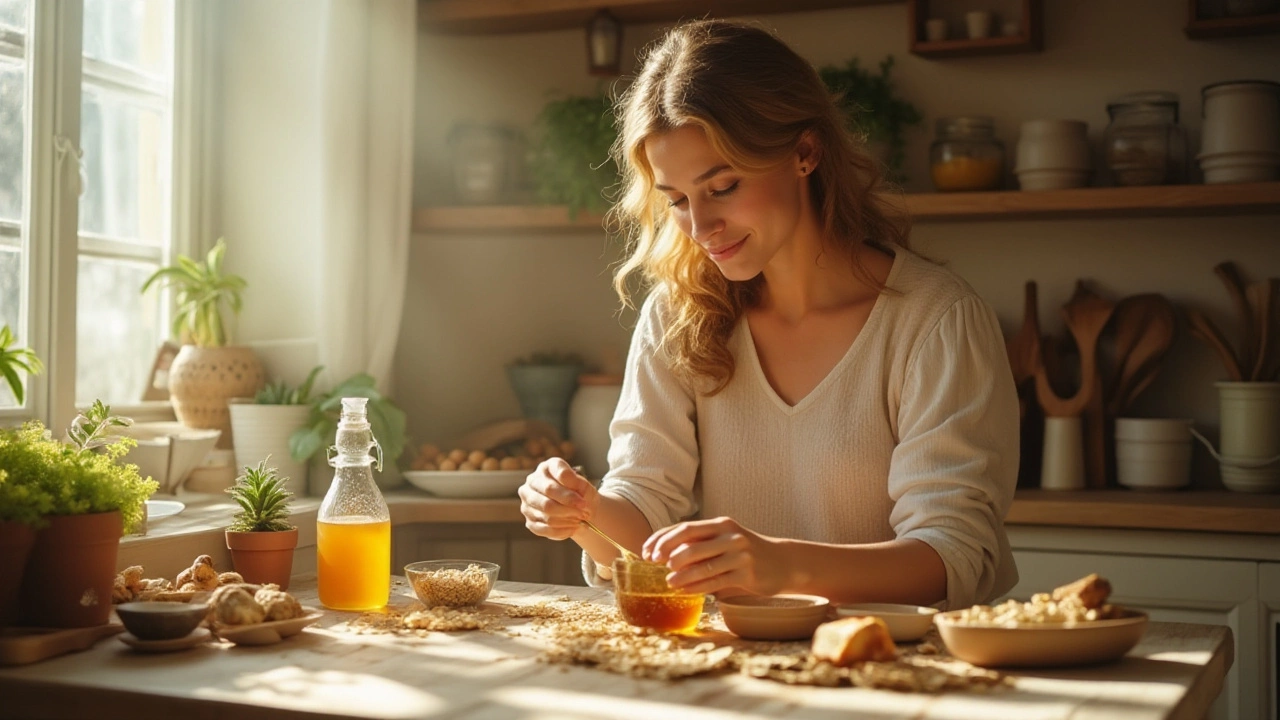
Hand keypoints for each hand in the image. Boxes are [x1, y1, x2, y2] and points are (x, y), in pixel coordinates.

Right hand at [518, 457, 596, 540]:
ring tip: (579, 521)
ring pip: (546, 513)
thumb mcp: (584, 485)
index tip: (583, 503)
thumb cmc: (579, 493)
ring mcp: (527, 502)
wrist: (578, 509)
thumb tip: (574, 497)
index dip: (570, 492)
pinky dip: (560, 531)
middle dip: (569, 507)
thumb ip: (578, 486)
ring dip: (566, 519)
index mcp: (547, 467)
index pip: (558, 475)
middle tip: (584, 514)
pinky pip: (543, 529)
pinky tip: (572, 528)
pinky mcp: (529, 521)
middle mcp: (532, 482)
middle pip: (548, 495)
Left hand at [643, 516, 785, 596]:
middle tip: (655, 564)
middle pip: (691, 545)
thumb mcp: (725, 540)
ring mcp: (740, 556)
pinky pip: (716, 582)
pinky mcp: (747, 575)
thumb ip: (700, 542)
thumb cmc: (745, 551)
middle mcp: (731, 536)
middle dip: (669, 555)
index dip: (663, 539)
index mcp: (721, 524)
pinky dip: (697, 587)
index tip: (647, 551)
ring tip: (669, 582)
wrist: (782, 563)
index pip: (685, 528)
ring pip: (702, 566)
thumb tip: (663, 551)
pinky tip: (684, 591)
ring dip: (681, 575)